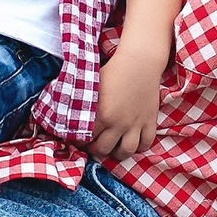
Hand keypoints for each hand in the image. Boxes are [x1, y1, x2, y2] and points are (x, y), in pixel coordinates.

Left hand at [90, 42, 164, 159]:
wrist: (139, 62)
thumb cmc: (112, 71)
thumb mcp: (92, 86)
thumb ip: (83, 104)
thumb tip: (67, 114)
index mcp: (102, 115)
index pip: (86, 138)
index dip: (80, 141)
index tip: (79, 139)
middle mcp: (119, 123)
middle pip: (104, 149)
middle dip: (96, 149)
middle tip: (93, 144)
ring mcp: (136, 124)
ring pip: (126, 151)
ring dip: (117, 153)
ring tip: (113, 147)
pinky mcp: (150, 121)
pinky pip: (146, 143)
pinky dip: (139, 147)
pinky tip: (131, 141)